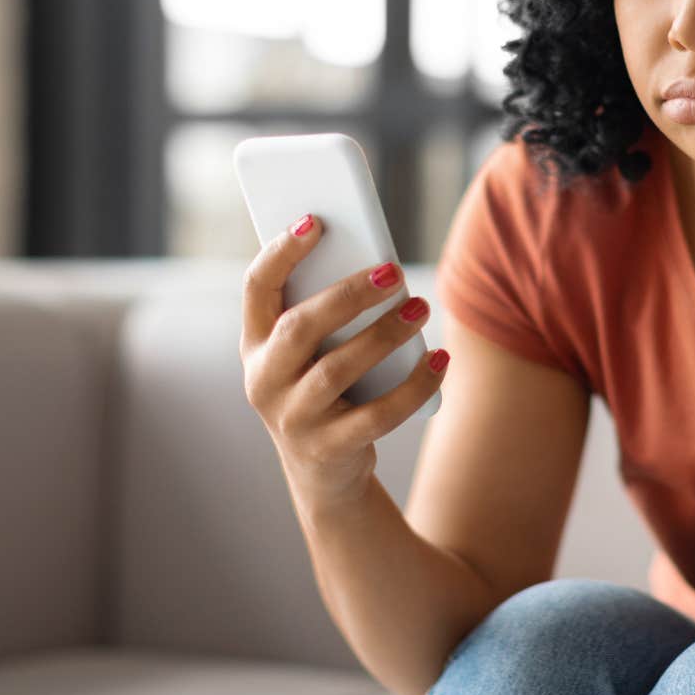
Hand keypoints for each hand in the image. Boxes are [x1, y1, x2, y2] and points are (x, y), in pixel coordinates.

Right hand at [240, 213, 448, 507]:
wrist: (323, 473)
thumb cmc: (325, 390)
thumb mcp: (313, 353)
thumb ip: (329, 312)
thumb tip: (379, 267)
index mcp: (255, 344)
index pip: (257, 288)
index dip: (281, 252)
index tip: (315, 221)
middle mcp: (263, 380)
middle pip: (300, 326)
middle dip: (348, 294)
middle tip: (393, 270)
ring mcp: (292, 418)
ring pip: (339, 368)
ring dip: (385, 334)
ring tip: (420, 306)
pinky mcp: (329, 449)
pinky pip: (378, 414)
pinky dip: (415, 385)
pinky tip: (439, 360)